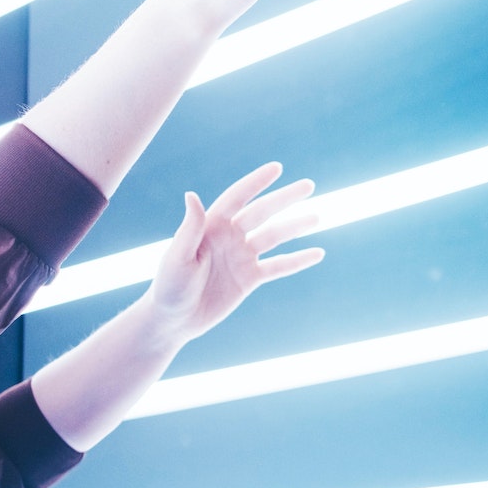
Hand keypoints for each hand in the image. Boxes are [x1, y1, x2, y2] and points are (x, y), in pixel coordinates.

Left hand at [145, 161, 323, 344]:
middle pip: (262, 213)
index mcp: (210, 226)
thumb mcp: (178, 257)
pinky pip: (278, 267)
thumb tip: (192, 195)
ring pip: (274, 237)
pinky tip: (318, 253)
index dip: (256, 182)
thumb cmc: (169, 286)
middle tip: (308, 185)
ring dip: (295, 226)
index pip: (237, 198)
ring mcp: (241, 257)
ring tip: (317, 217)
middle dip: (284, 199)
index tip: (276, 168)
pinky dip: (298, 261)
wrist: (174, 320)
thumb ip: (190, 229)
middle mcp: (229, 237)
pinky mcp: (249, 279)